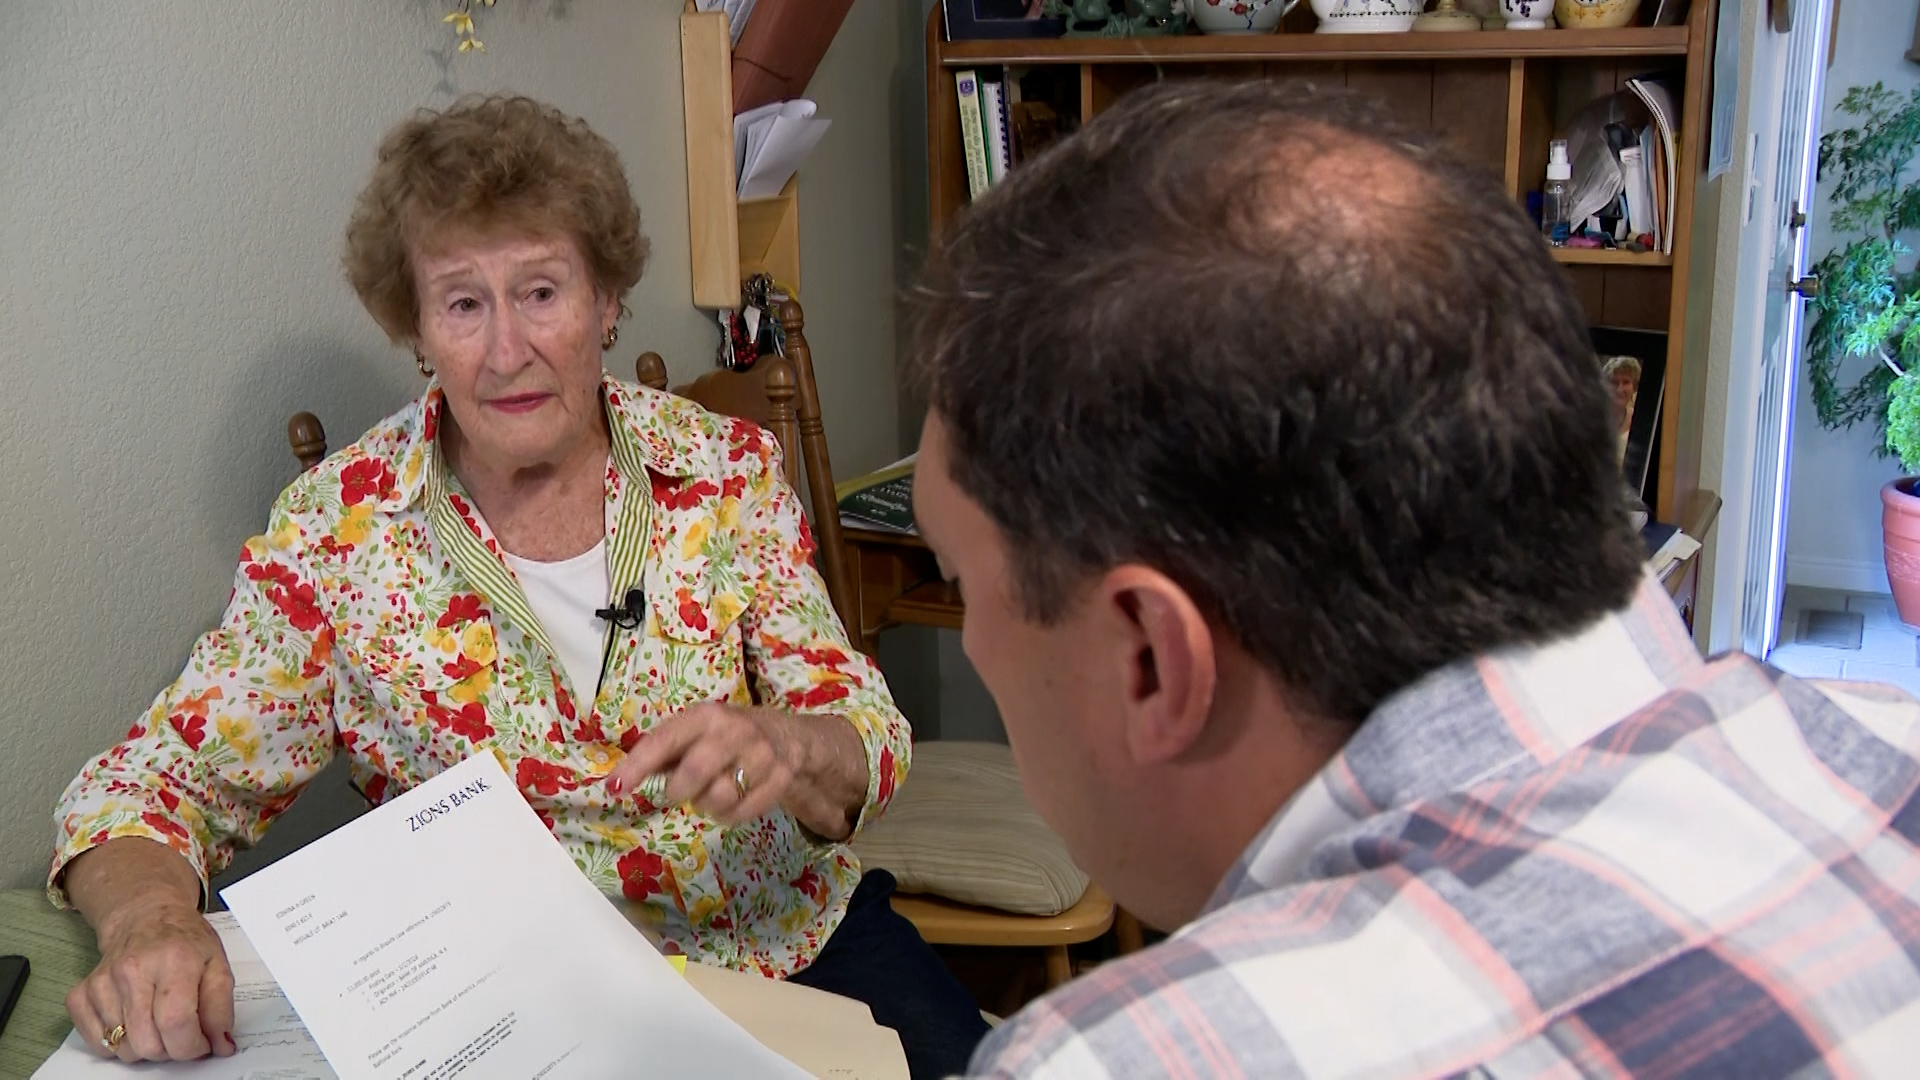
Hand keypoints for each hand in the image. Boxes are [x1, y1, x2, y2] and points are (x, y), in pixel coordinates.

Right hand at [67, 901, 235, 1062]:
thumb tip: (221, 1046)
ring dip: (146, 1046)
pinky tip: (133, 1021)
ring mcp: (102, 983)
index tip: (201, 1044)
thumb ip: (222, 1008)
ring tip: (158, 1021)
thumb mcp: (218, 965)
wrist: (146, 917)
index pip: (176, 1023)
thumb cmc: (184, 942)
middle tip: (181, 1032)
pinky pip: (97, 1043)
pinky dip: (118, 1043)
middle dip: (171, 1050)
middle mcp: (133, 971)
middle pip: (148, 1043)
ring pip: (123, 1048)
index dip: (192, 1046)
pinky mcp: (81, 994)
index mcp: (174, 960)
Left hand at [606, 703, 864, 838]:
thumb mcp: (696, 731)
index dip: (637, 766)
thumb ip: (662, 752)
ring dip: (705, 804)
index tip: (614, 789)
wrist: (789, 738)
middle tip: (677, 792)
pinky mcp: (779, 781)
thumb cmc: (727, 736)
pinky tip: (733, 800)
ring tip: (711, 792)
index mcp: (706, 716)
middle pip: (694, 774)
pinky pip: (739, 815)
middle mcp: (734, 731)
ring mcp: (761, 756)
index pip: (664, 741)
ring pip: (717, 799)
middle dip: (677, 792)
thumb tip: (617, 780)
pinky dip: (727, 815)